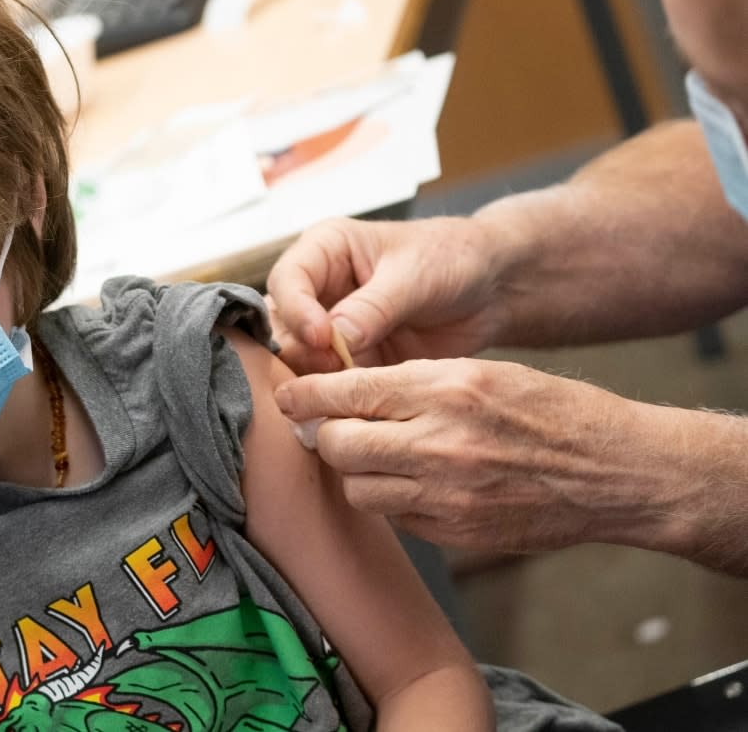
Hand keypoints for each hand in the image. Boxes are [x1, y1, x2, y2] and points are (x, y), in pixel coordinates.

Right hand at [265, 216, 507, 373]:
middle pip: (282, 324)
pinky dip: (337, 394)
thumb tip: (333, 338)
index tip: (321, 336)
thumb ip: (373, 307)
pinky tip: (353, 404)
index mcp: (325, 250)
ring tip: (343, 388)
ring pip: (300, 357)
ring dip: (315, 376)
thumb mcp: (414, 275)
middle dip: (301, 349)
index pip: (286, 280)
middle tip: (332, 368)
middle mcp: (319, 288)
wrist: (491, 289)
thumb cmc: (452, 259)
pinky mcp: (352, 359)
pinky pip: (330, 381)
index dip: (296, 311)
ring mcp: (332, 327)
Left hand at [273, 357, 683, 554]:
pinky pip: (393, 517)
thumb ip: (411, 381)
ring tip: (379, 455)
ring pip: (356, 488)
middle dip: (328, 435)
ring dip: (356, 472)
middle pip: (338, 444)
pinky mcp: (455, 533)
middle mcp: (440, 442)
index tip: (289, 396)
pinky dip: (391, 499)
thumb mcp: (482, 370)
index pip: (346, 391)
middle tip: (335, 428)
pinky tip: (414, 482)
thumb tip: (342, 390)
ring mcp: (447, 495)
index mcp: (446, 388)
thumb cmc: (549, 411)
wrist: (614, 472)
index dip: (306, 394)